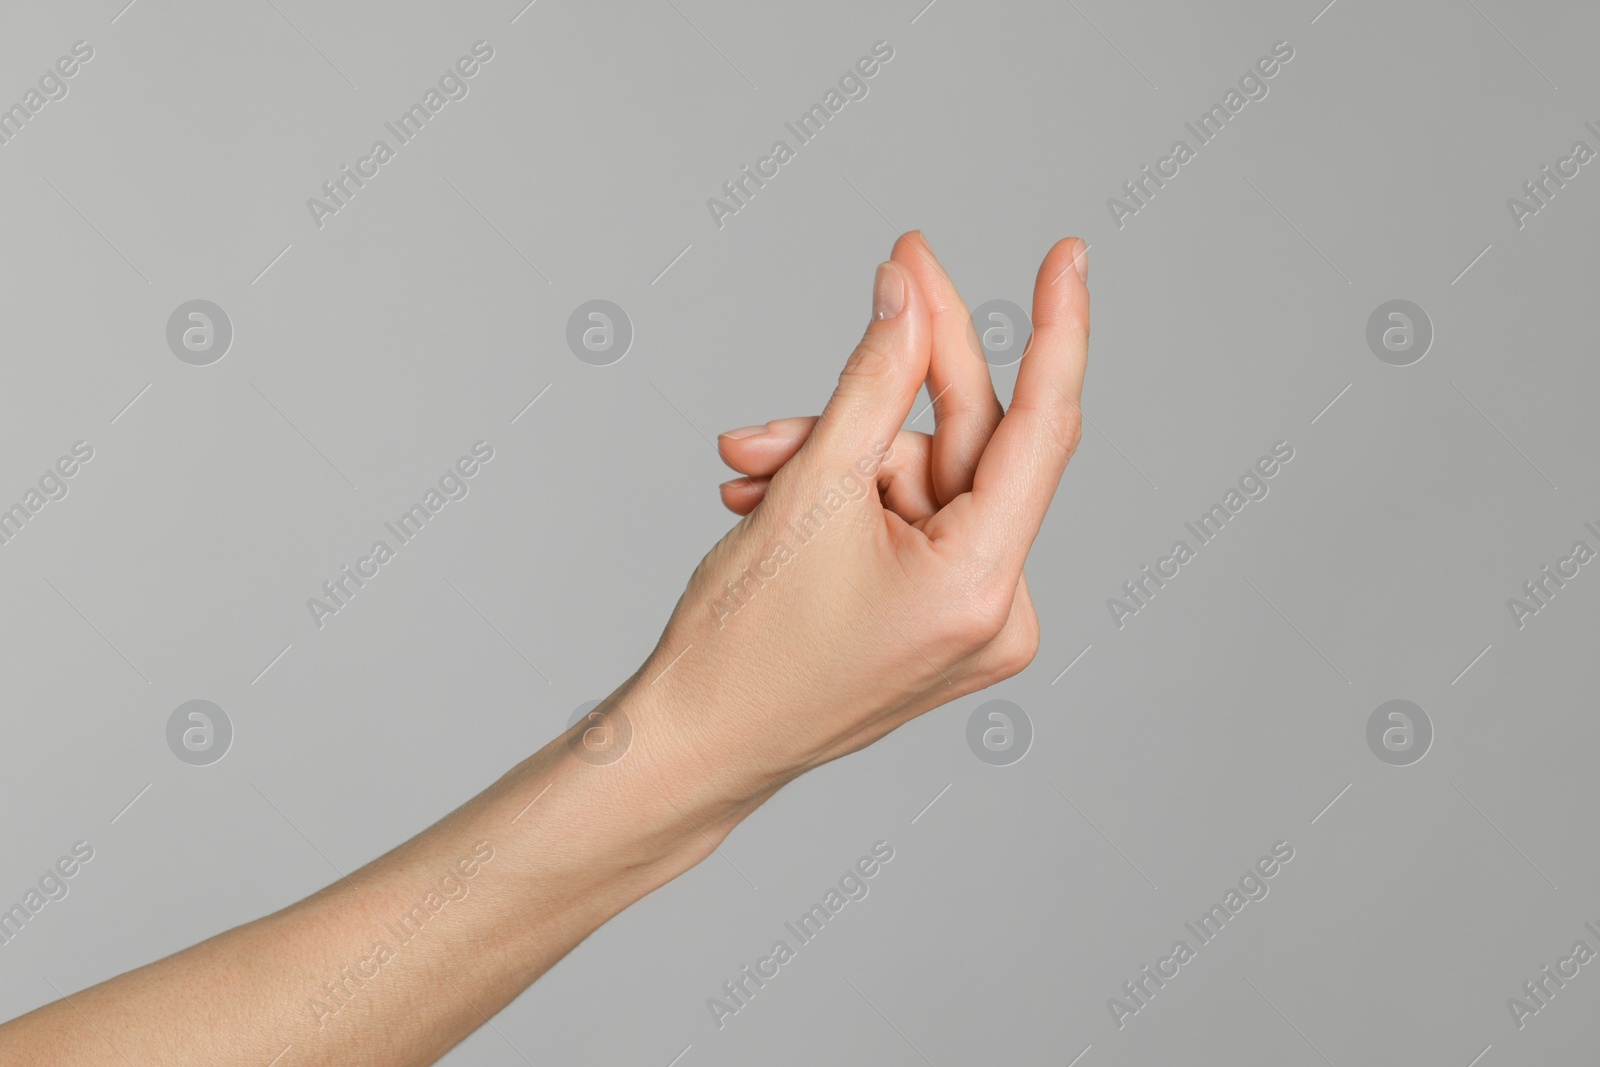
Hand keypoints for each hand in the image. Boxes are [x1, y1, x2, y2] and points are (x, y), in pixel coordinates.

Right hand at [628, 231, 1088, 807]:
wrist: (692, 746)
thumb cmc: (740, 644)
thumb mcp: (809, 489)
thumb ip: (871, 378)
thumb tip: (906, 297)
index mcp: (979, 587)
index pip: (1040, 429)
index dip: (1057, 329)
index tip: (1069, 254)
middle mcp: (996, 613)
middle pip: (966, 446)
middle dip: (894, 381)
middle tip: (886, 278)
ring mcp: (969, 624)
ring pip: (918, 479)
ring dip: (836, 452)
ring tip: (750, 463)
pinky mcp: (938, 624)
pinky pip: (908, 520)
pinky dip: (844, 494)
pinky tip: (771, 494)